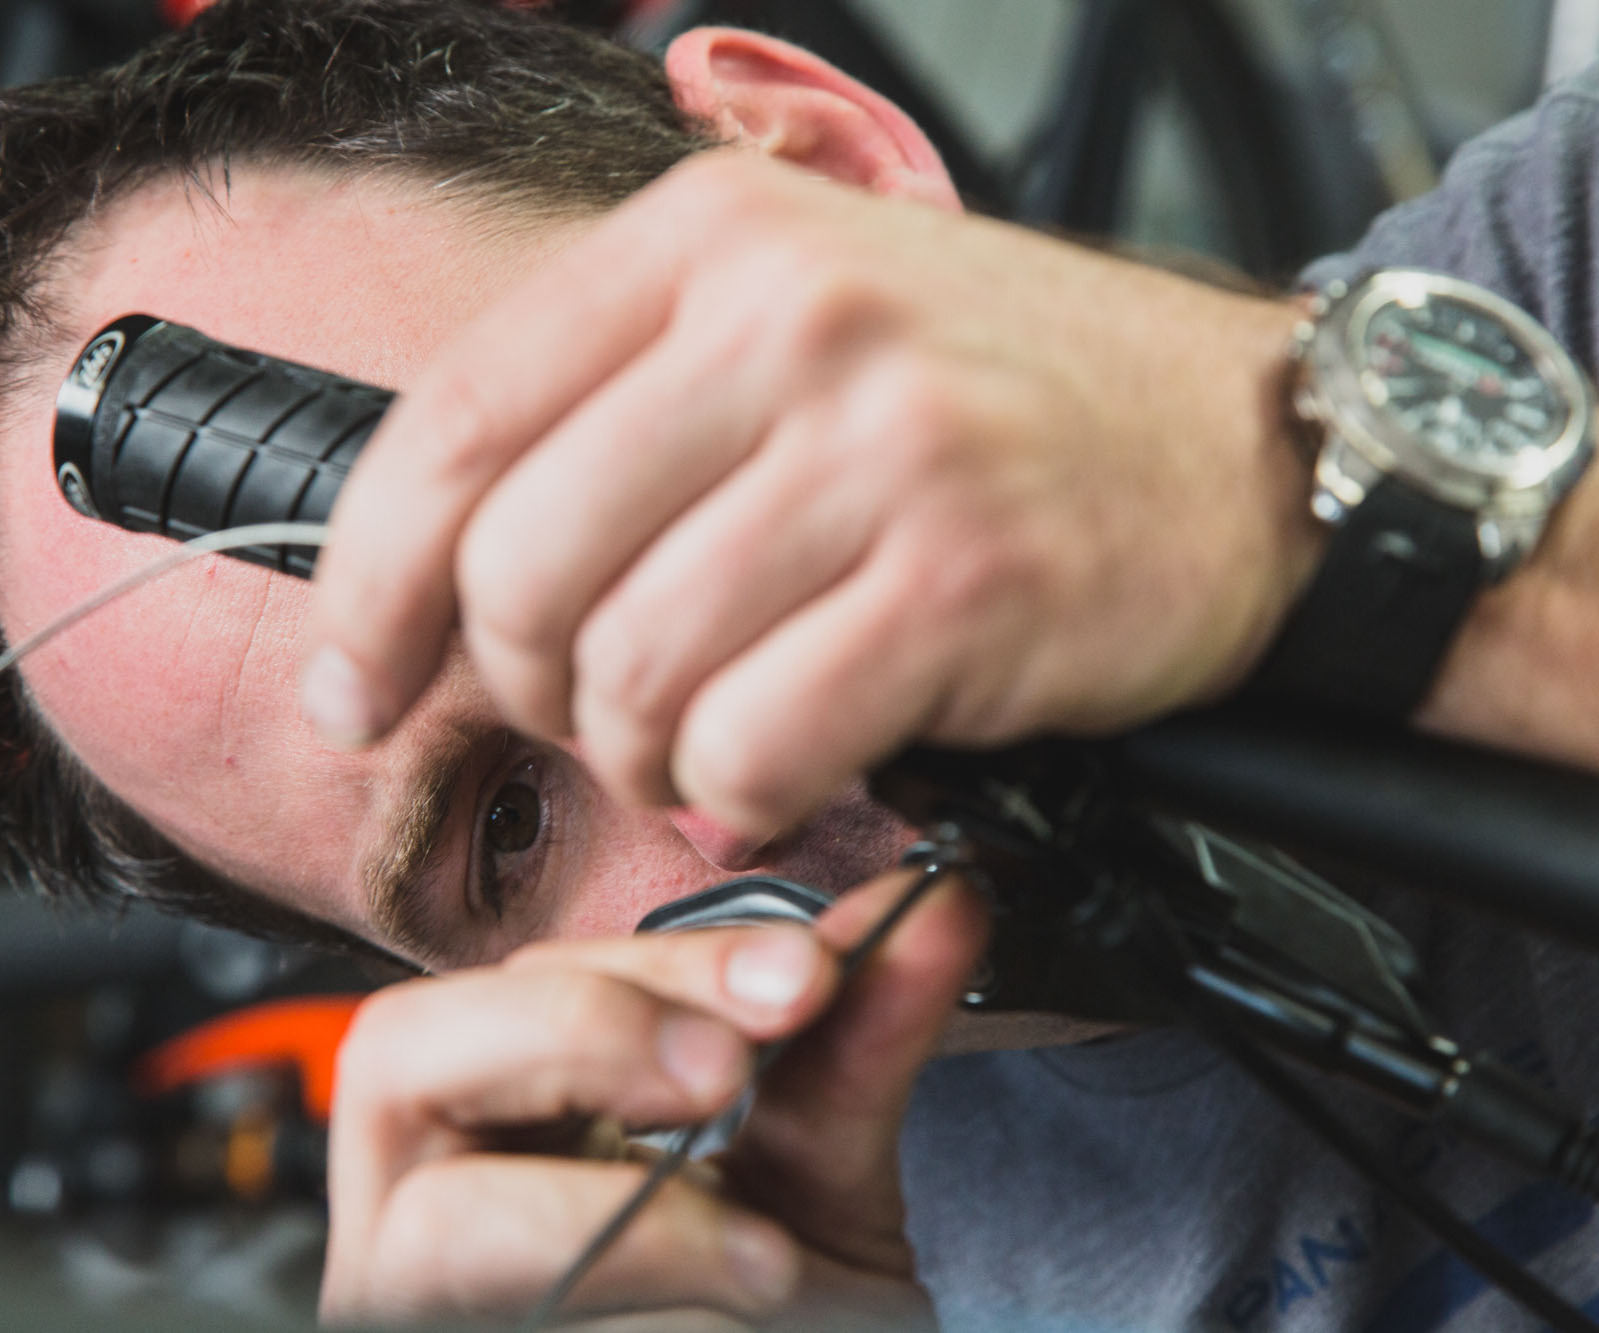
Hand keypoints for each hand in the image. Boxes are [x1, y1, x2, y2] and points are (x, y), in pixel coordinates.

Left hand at [305, 151, 1321, 839]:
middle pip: (523, 572)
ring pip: (635, 674)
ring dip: (642, 753)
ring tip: (702, 746)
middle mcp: (790, 321)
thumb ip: (628, 408)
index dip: (369, 589)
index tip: (354, 687)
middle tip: (589, 719)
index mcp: (713, 242)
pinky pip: (759, 743)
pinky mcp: (966, 579)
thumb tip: (450, 569)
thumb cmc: (1013, 400)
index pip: (455, 424)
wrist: (1250, 445)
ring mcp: (884, 447)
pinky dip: (743, 792)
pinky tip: (780, 770)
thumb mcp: (805, 323)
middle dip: (524, 694)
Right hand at [318, 870, 987, 1326]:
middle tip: (726, 1068)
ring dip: (611, 1213)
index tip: (802, 972)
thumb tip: (935, 904)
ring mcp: (417, 1288)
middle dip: (581, 1032)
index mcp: (509, 1097)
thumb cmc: (782, 1299)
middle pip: (403, 1055)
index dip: (658, 966)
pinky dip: (638, 1288)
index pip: (530, 981)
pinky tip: (746, 1292)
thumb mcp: (822, 1162)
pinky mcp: (442, 1330)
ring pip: (431, 1220)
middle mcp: (433, 1185)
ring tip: (760, 1249)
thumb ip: (857, 1031)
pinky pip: (480, 1309)